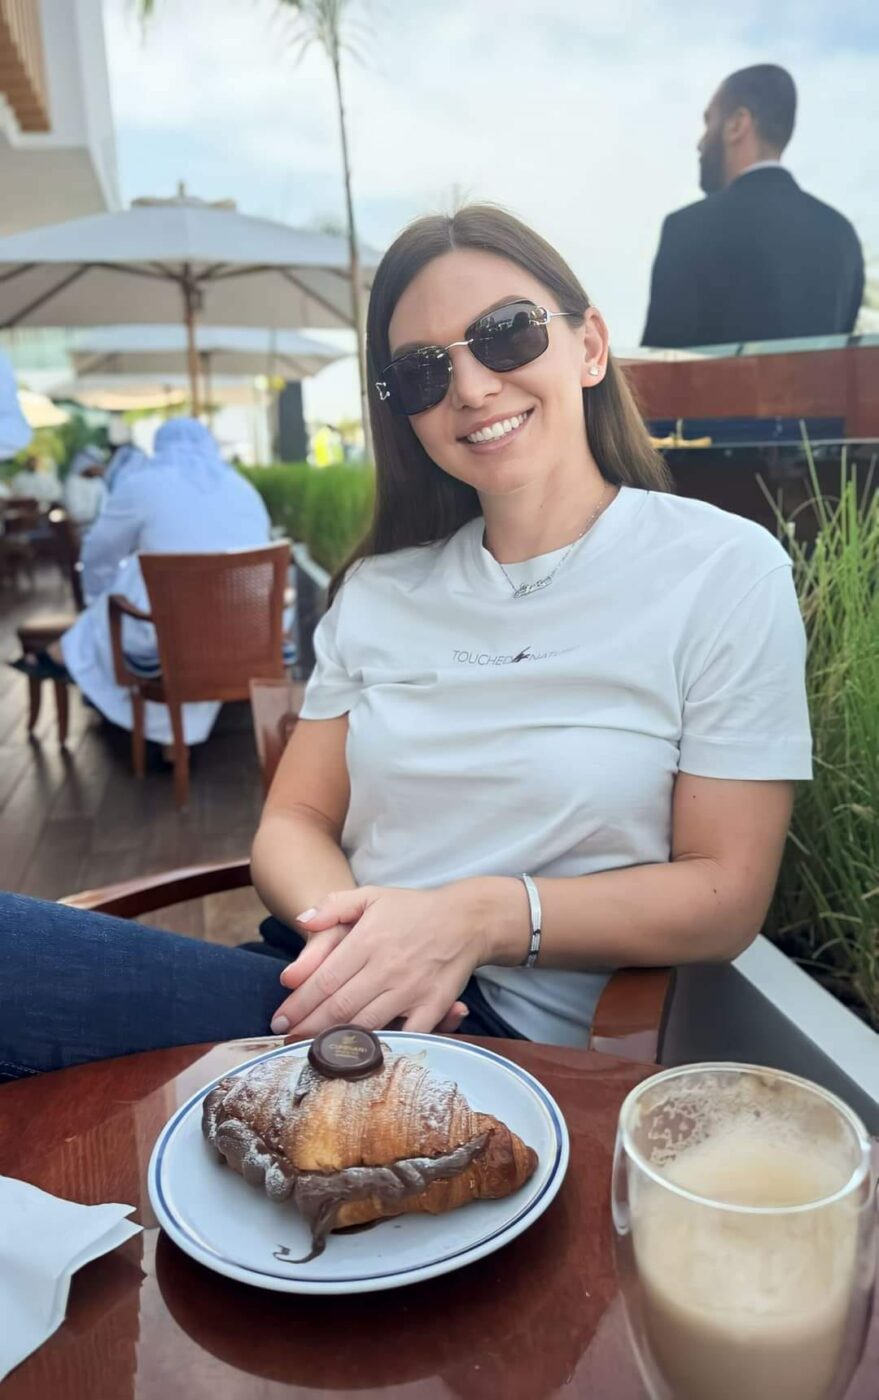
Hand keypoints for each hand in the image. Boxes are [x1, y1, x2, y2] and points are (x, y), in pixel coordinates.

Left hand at [270, 885, 482, 1036]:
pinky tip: (362, 1056)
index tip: (279, 1019)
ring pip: (366, 1023)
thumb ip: (334, 906)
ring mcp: (411, 989)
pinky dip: (383, 1047)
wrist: (466, 920)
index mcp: (368, 940)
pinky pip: (405, 1033)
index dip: (299, 1003)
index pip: (325, 980)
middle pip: (339, 1006)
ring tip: (312, 1050)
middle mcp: (387, 967)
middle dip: (308, 1027)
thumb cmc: (413, 909)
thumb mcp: (371, 895)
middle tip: (287, 1040)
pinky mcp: (433, 1005)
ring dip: (336, 1041)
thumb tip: (302, 921)